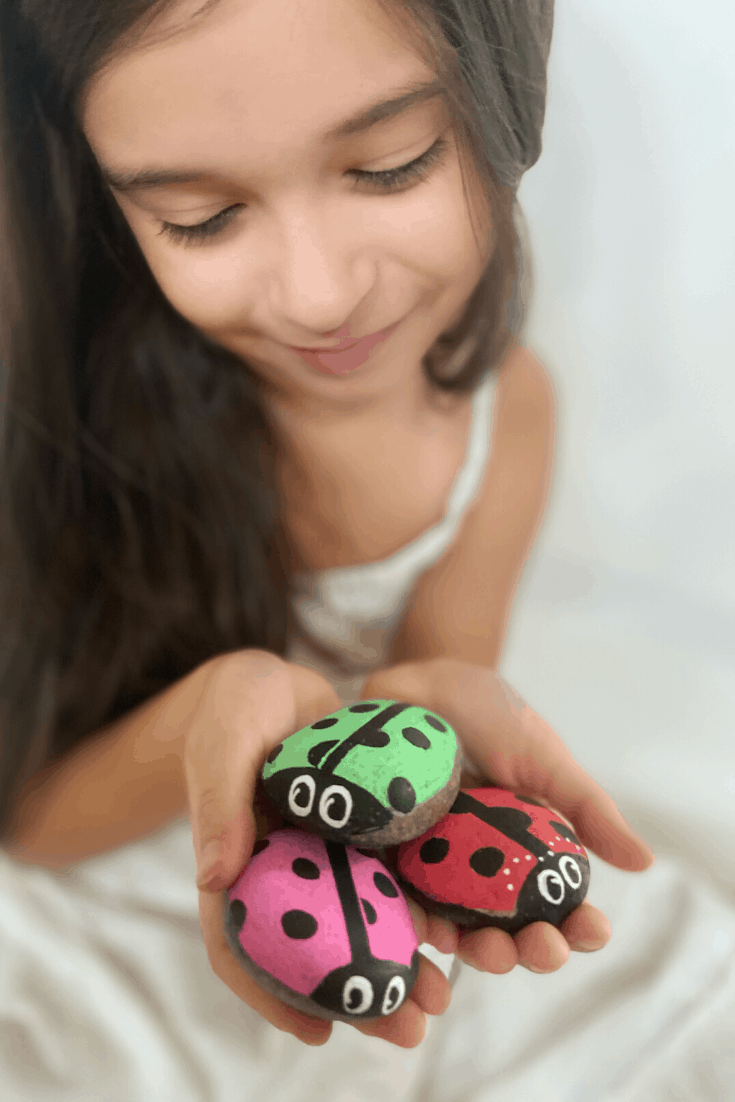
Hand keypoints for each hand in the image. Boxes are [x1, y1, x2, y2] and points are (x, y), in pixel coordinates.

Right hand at [185, 651, 452, 1049]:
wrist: (279, 676)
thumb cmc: (236, 705)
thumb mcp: (222, 741)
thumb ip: (219, 803)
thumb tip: (212, 879)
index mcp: (236, 865)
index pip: (239, 944)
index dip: (271, 994)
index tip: (317, 1033)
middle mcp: (283, 872)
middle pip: (312, 949)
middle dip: (359, 996)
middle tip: (410, 1033)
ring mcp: (325, 855)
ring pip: (360, 923)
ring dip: (399, 965)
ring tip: (443, 998)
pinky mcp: (363, 832)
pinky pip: (391, 876)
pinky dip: (416, 906)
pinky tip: (455, 931)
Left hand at [360, 657, 654, 977]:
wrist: (422, 683)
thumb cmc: (490, 718)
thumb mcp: (542, 759)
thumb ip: (585, 807)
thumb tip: (643, 862)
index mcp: (526, 852)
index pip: (557, 904)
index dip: (578, 927)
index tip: (593, 931)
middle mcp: (481, 870)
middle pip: (509, 930)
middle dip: (530, 951)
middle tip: (544, 949)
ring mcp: (433, 868)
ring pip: (457, 928)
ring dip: (477, 951)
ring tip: (489, 949)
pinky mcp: (387, 858)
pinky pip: (398, 900)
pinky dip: (412, 921)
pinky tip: (426, 930)